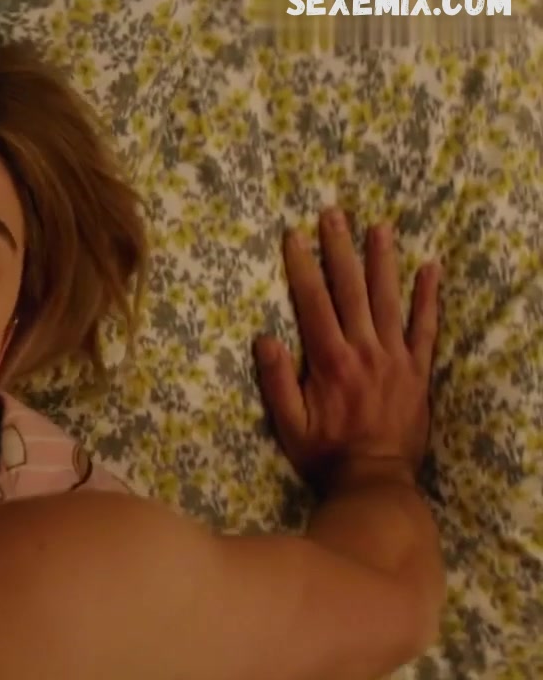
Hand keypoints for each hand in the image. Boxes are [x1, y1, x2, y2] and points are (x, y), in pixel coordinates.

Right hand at [254, 209, 440, 493]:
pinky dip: (429, 297)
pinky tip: (430, 269)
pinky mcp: (418, 370)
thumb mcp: (288, 425)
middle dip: (340, 250)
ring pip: (389, 299)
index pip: (314, 302)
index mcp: (330, 361)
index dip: (303, 266)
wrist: (376, 480)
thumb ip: (277, 382)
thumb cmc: (325, 455)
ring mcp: (395, 358)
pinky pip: (426, 327)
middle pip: (351, 290)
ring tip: (378, 227)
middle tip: (334, 214)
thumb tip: (264, 339)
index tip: (294, 235)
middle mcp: (364, 351)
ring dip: (383, 261)